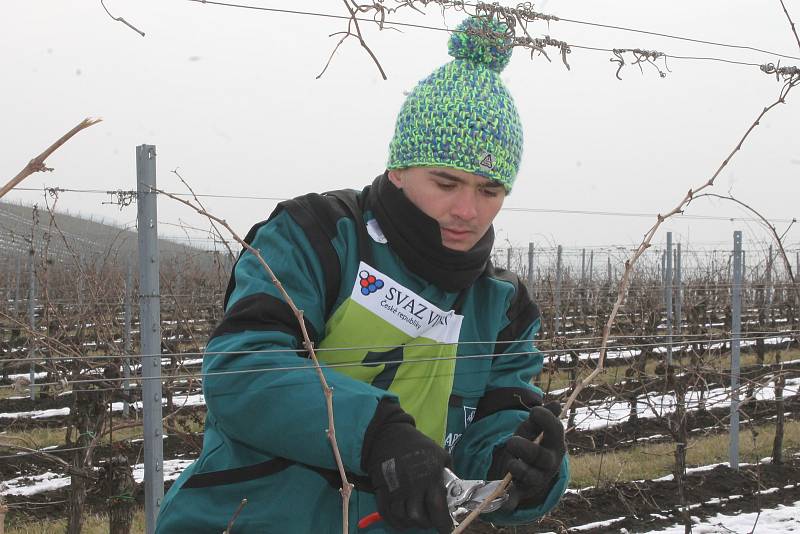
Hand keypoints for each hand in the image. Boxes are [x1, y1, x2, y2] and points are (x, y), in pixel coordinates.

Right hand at [363, 400, 452, 532]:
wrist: (390, 435)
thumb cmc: (418, 445)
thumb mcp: (440, 454)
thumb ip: (448, 475)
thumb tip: (453, 493)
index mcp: (430, 476)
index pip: (437, 508)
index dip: (443, 523)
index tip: (447, 528)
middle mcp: (412, 486)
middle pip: (418, 517)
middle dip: (426, 523)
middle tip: (430, 519)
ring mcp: (395, 489)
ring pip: (402, 517)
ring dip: (411, 522)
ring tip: (417, 518)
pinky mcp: (382, 490)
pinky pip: (387, 514)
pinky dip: (395, 522)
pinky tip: (403, 519)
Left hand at [488, 402, 565, 510]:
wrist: (526, 470)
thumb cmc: (530, 444)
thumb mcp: (533, 429)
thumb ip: (541, 418)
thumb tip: (555, 404)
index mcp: (554, 445)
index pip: (556, 431)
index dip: (547, 420)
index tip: (534, 411)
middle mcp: (549, 463)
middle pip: (542, 457)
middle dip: (526, 449)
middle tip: (511, 441)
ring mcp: (536, 479)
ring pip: (530, 477)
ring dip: (518, 469)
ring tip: (510, 463)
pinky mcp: (521, 492)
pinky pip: (516, 498)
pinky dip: (509, 502)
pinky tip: (504, 503)